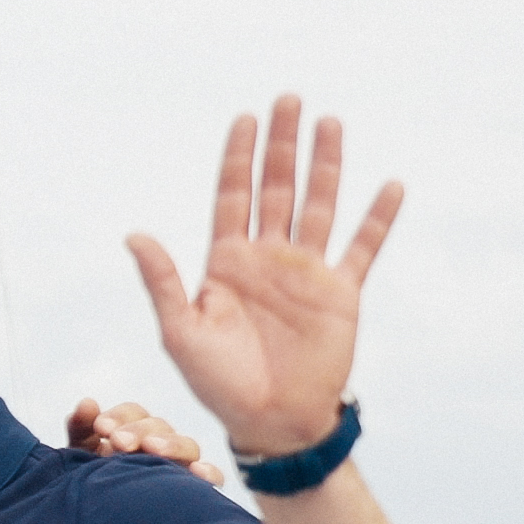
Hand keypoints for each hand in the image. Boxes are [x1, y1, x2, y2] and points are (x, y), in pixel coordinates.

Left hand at [64, 397, 222, 483]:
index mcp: (132, 435)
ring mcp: (179, 468)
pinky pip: (211, 478)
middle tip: (119, 442)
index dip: (120, 416)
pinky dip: (208, 472)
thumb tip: (88, 403)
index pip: (134, 415)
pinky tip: (198, 472)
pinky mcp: (194, 493)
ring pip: (187, 446)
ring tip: (152, 449)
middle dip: (139, 431)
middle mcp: (159, 448)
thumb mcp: (79, 459)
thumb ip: (81, 430)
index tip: (101, 427)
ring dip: (170, 444)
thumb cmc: (89, 490)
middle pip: (160, 427)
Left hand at [125, 96, 400, 458]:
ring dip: (325, 165)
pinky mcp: (341, 294)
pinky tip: (390, 184)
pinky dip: (378, 219)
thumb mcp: (181, 332)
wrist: (271, 423)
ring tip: (330, 122)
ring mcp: (306, 273)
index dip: (238, 158)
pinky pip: (362, 248)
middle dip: (281, 145)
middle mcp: (268, 258)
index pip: (232, 196)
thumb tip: (133, 234)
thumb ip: (162, 281)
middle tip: (288, 99)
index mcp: (227, 262)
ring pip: (318, 205)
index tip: (245, 118)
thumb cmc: (218, 383)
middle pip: (276, 188)